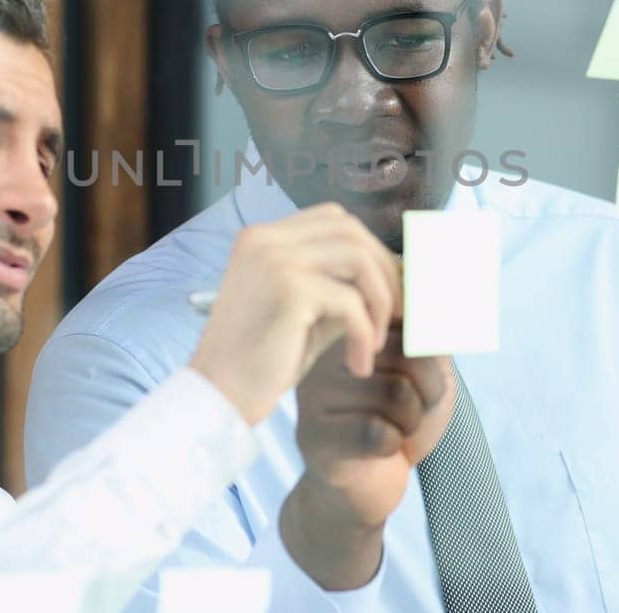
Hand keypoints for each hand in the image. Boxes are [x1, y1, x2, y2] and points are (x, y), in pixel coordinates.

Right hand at [189, 202, 398, 423]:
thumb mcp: (303, 313)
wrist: (218, 397)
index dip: (371, 250)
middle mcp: (265, 239)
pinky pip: (351, 303)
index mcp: (262, 238)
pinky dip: (365, 334)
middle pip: (351, 231)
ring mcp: (275, 260)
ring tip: (377, 341)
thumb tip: (394, 278)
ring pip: (358, 259)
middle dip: (385, 271)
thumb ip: (337, 286)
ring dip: (381, 301)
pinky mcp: (289, 289)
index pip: (334, 220)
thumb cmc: (259, 362)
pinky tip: (359, 364)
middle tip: (401, 314)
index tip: (390, 288)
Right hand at [279, 325, 454, 589]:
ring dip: (410, 422)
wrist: (365, 487)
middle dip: (427, 391)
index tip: (418, 379)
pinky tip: (377, 449)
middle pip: (407, 355)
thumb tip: (447, 305)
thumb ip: (431, 337)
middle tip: (409, 410)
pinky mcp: (315, 436)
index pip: (408, 320)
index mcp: (351, 331)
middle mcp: (326, 354)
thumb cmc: (396, 423)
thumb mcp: (424, 372)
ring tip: (391, 427)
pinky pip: (379, 433)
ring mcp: (315, 395)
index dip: (428, 358)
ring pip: (397, 394)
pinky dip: (393, 446)